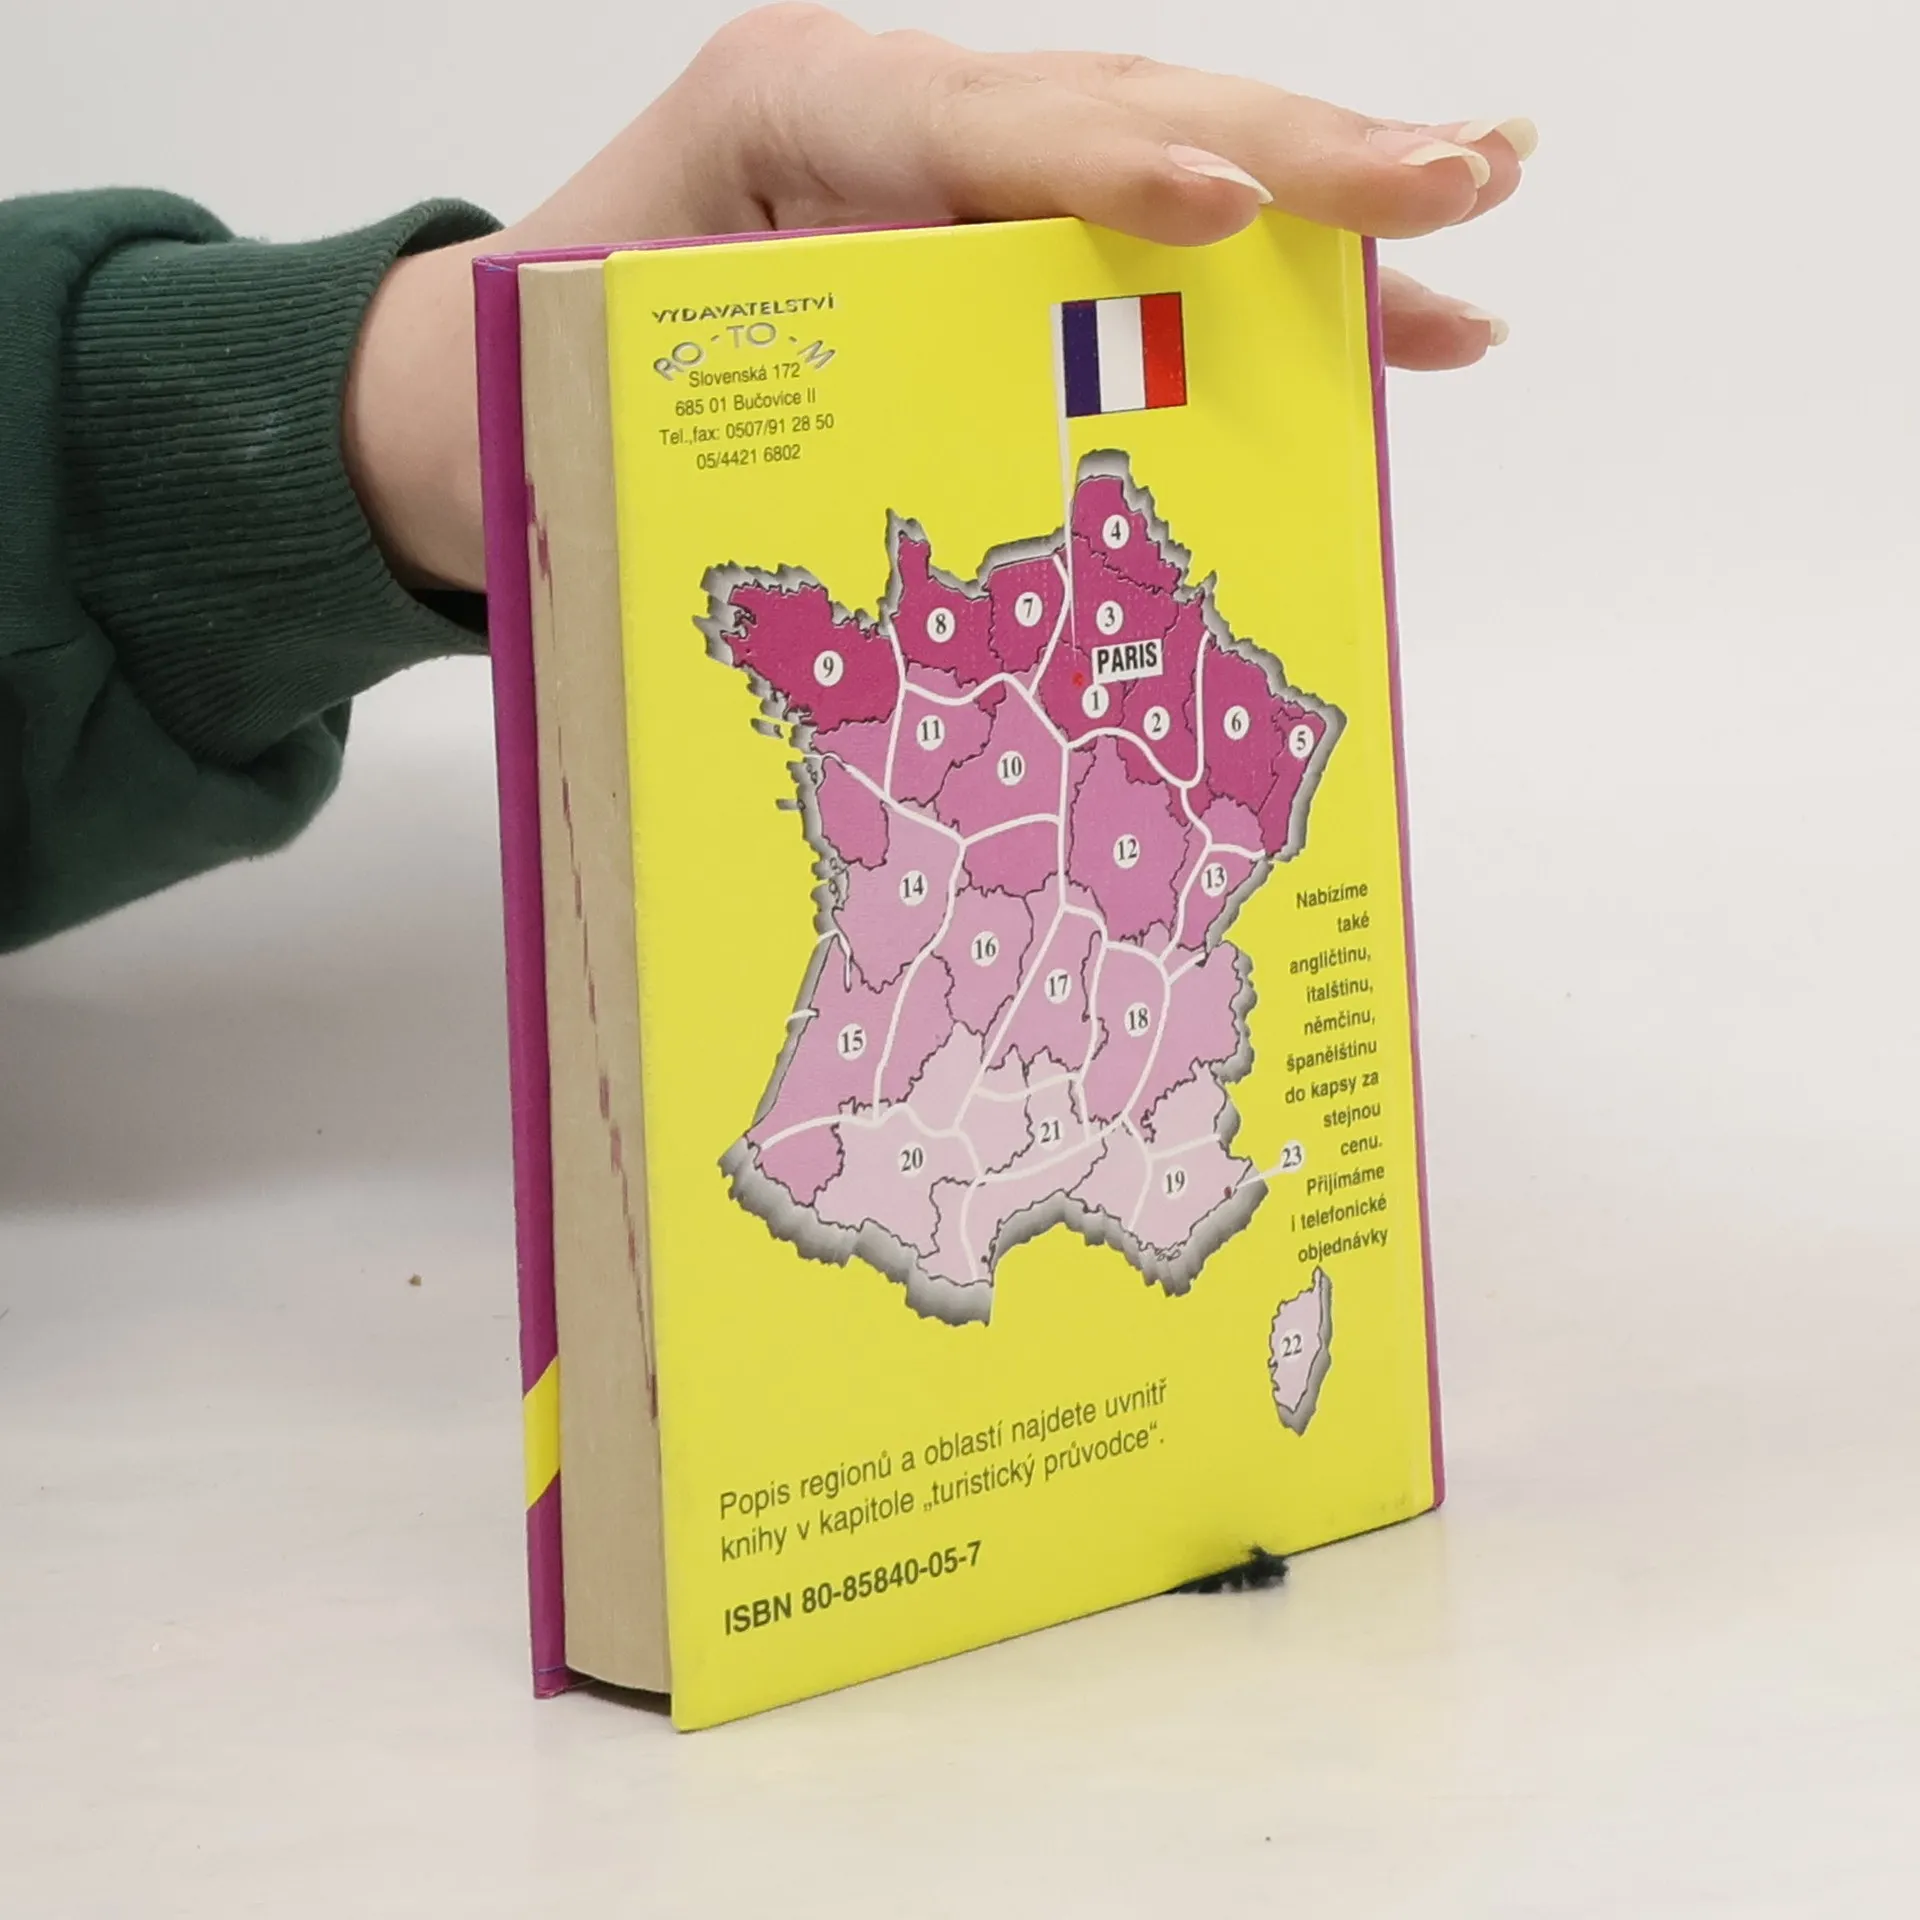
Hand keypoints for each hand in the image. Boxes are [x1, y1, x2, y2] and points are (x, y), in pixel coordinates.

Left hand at [346, 4, 1533, 590]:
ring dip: (1323, 200)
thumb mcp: (627, 348)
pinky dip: (1259, 275)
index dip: (1129, 166)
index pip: (996, 128)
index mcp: (804, 105)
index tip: (1244, 208)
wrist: (477, 380)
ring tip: (1471, 211)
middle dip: (1301, 155)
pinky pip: (1135, 238)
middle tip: (1459, 183)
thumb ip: (788, 354)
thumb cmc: (544, 372)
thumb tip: (950, 416)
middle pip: (1126, 112)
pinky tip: (1377, 301)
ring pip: (1161, 157)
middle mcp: (900, 107)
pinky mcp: (980, 228)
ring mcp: (952, 163)